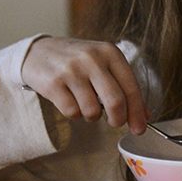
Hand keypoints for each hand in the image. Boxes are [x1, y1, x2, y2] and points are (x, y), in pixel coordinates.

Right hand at [20, 36, 147, 134]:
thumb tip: (144, 115)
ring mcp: (71, 71)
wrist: (37, 52)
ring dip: (92, 115)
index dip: (137, 112)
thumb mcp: (103, 65)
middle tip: (115, 123)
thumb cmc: (77, 61)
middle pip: (116, 101)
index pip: (131, 88)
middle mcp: (92, 59)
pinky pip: (72, 112)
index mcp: (110, 53)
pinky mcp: (53, 84)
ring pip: (93, 110)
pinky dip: (75, 114)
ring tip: (86, 103)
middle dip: (118, 119)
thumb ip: (124, 87)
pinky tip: (71, 101)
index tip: (139, 129)